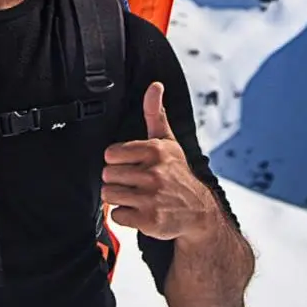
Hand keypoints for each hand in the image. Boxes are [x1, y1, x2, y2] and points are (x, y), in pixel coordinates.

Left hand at [101, 81, 214, 240]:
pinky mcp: (149, 220)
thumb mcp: (168, 141)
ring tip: (135, 196)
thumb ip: (155, 113)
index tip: (131, 165)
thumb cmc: (178, 174)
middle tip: (134, 183)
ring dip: (118, 198)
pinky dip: (124, 216)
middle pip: (107, 175)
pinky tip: (139, 211)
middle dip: (117, 180)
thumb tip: (155, 85)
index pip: (110, 154)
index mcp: (155, 151)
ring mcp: (151, 198)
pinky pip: (116, 216)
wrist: (199, 212)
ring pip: (109, 194)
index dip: (117, 160)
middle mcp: (154, 173)